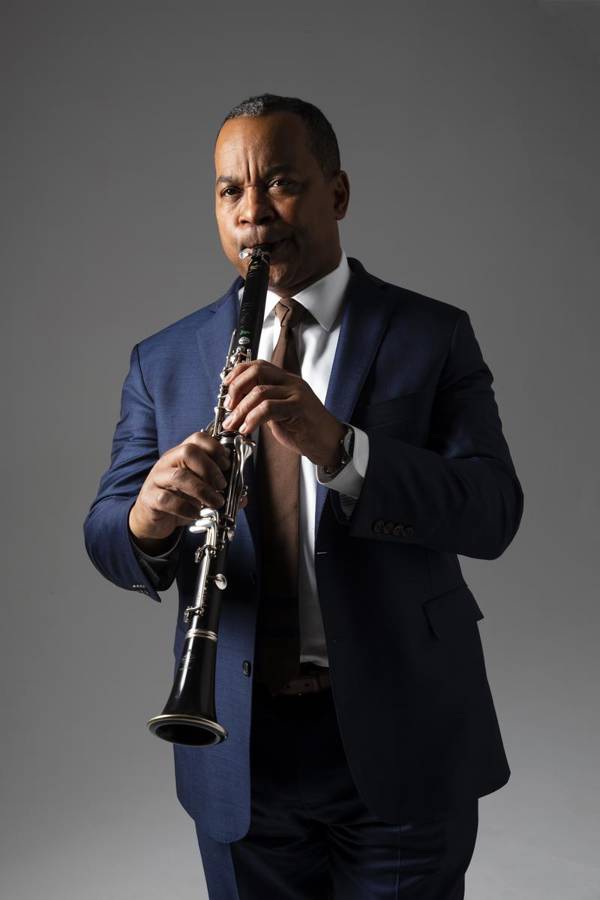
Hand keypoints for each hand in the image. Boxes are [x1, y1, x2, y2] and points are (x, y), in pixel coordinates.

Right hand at [128, 431, 246, 550]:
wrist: (152, 519)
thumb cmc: (178, 500)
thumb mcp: (201, 493)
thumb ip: (221, 492)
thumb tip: (242, 497)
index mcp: (181, 455)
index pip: (197, 438)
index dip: (216, 448)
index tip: (228, 465)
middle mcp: (168, 462)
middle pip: (188, 451)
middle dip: (210, 468)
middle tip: (222, 485)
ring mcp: (157, 479)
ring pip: (179, 476)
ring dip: (203, 490)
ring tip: (216, 503)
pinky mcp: (150, 498)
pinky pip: (167, 500)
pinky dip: (186, 508)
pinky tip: (196, 514)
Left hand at [221, 360, 345, 466]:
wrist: (330, 444)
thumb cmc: (305, 430)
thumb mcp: (279, 414)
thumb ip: (262, 406)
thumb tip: (237, 405)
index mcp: (286, 381)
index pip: (258, 365)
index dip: (238, 373)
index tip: (225, 387)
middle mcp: (291, 383)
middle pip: (257, 371)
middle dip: (236, 388)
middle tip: (228, 407)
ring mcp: (296, 393)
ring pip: (259, 392)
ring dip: (241, 410)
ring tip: (234, 425)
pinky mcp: (298, 407)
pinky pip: (268, 408)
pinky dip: (252, 419)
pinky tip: (247, 429)